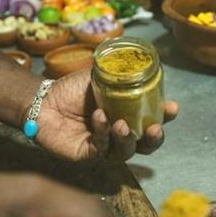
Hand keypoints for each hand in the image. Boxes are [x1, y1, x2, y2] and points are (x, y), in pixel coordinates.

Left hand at [36, 69, 178, 161]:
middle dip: (155, 139)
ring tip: (121, 123)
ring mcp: (106, 148)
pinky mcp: (90, 155)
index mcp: (128, 116)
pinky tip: (99, 118)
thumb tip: (139, 61)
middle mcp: (120, 135)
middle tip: (154, 128)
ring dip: (128, 138)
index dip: (165, 117)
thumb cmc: (70, 90)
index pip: (153, 120)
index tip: (172, 108)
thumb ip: (118, 73)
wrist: (43, 101)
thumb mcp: (98, 77)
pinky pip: (103, 149)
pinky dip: (103, 133)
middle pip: (146, 145)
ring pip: (127, 151)